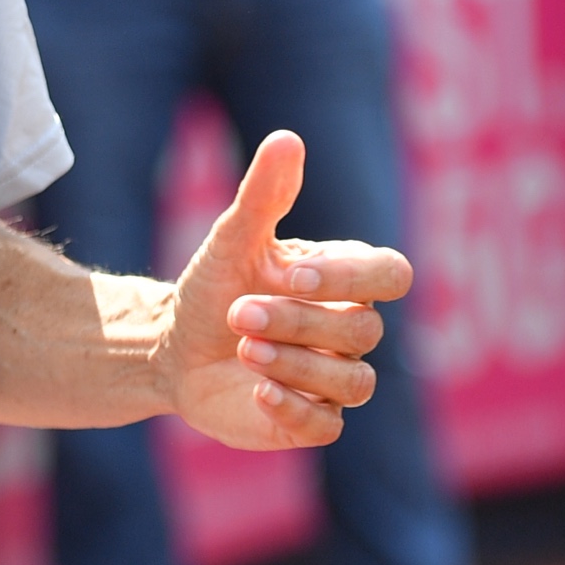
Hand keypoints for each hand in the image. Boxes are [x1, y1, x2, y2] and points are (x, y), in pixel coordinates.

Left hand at [162, 131, 404, 450]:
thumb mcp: (232, 239)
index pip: (391, 274)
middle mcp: (351, 328)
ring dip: (296, 364)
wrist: (173, 349)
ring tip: (242, 347)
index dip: (351, 277)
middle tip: (239, 312)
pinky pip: (328, 425)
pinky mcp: (312, 421)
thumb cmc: (213, 288)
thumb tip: (286, 139)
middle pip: (362, 329)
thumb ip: (264, 194)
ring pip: (352, 380)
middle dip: (298, 321)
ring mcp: (335, 378)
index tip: (291, 274)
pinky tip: (257, 390)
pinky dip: (294, 408)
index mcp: (346, 279)